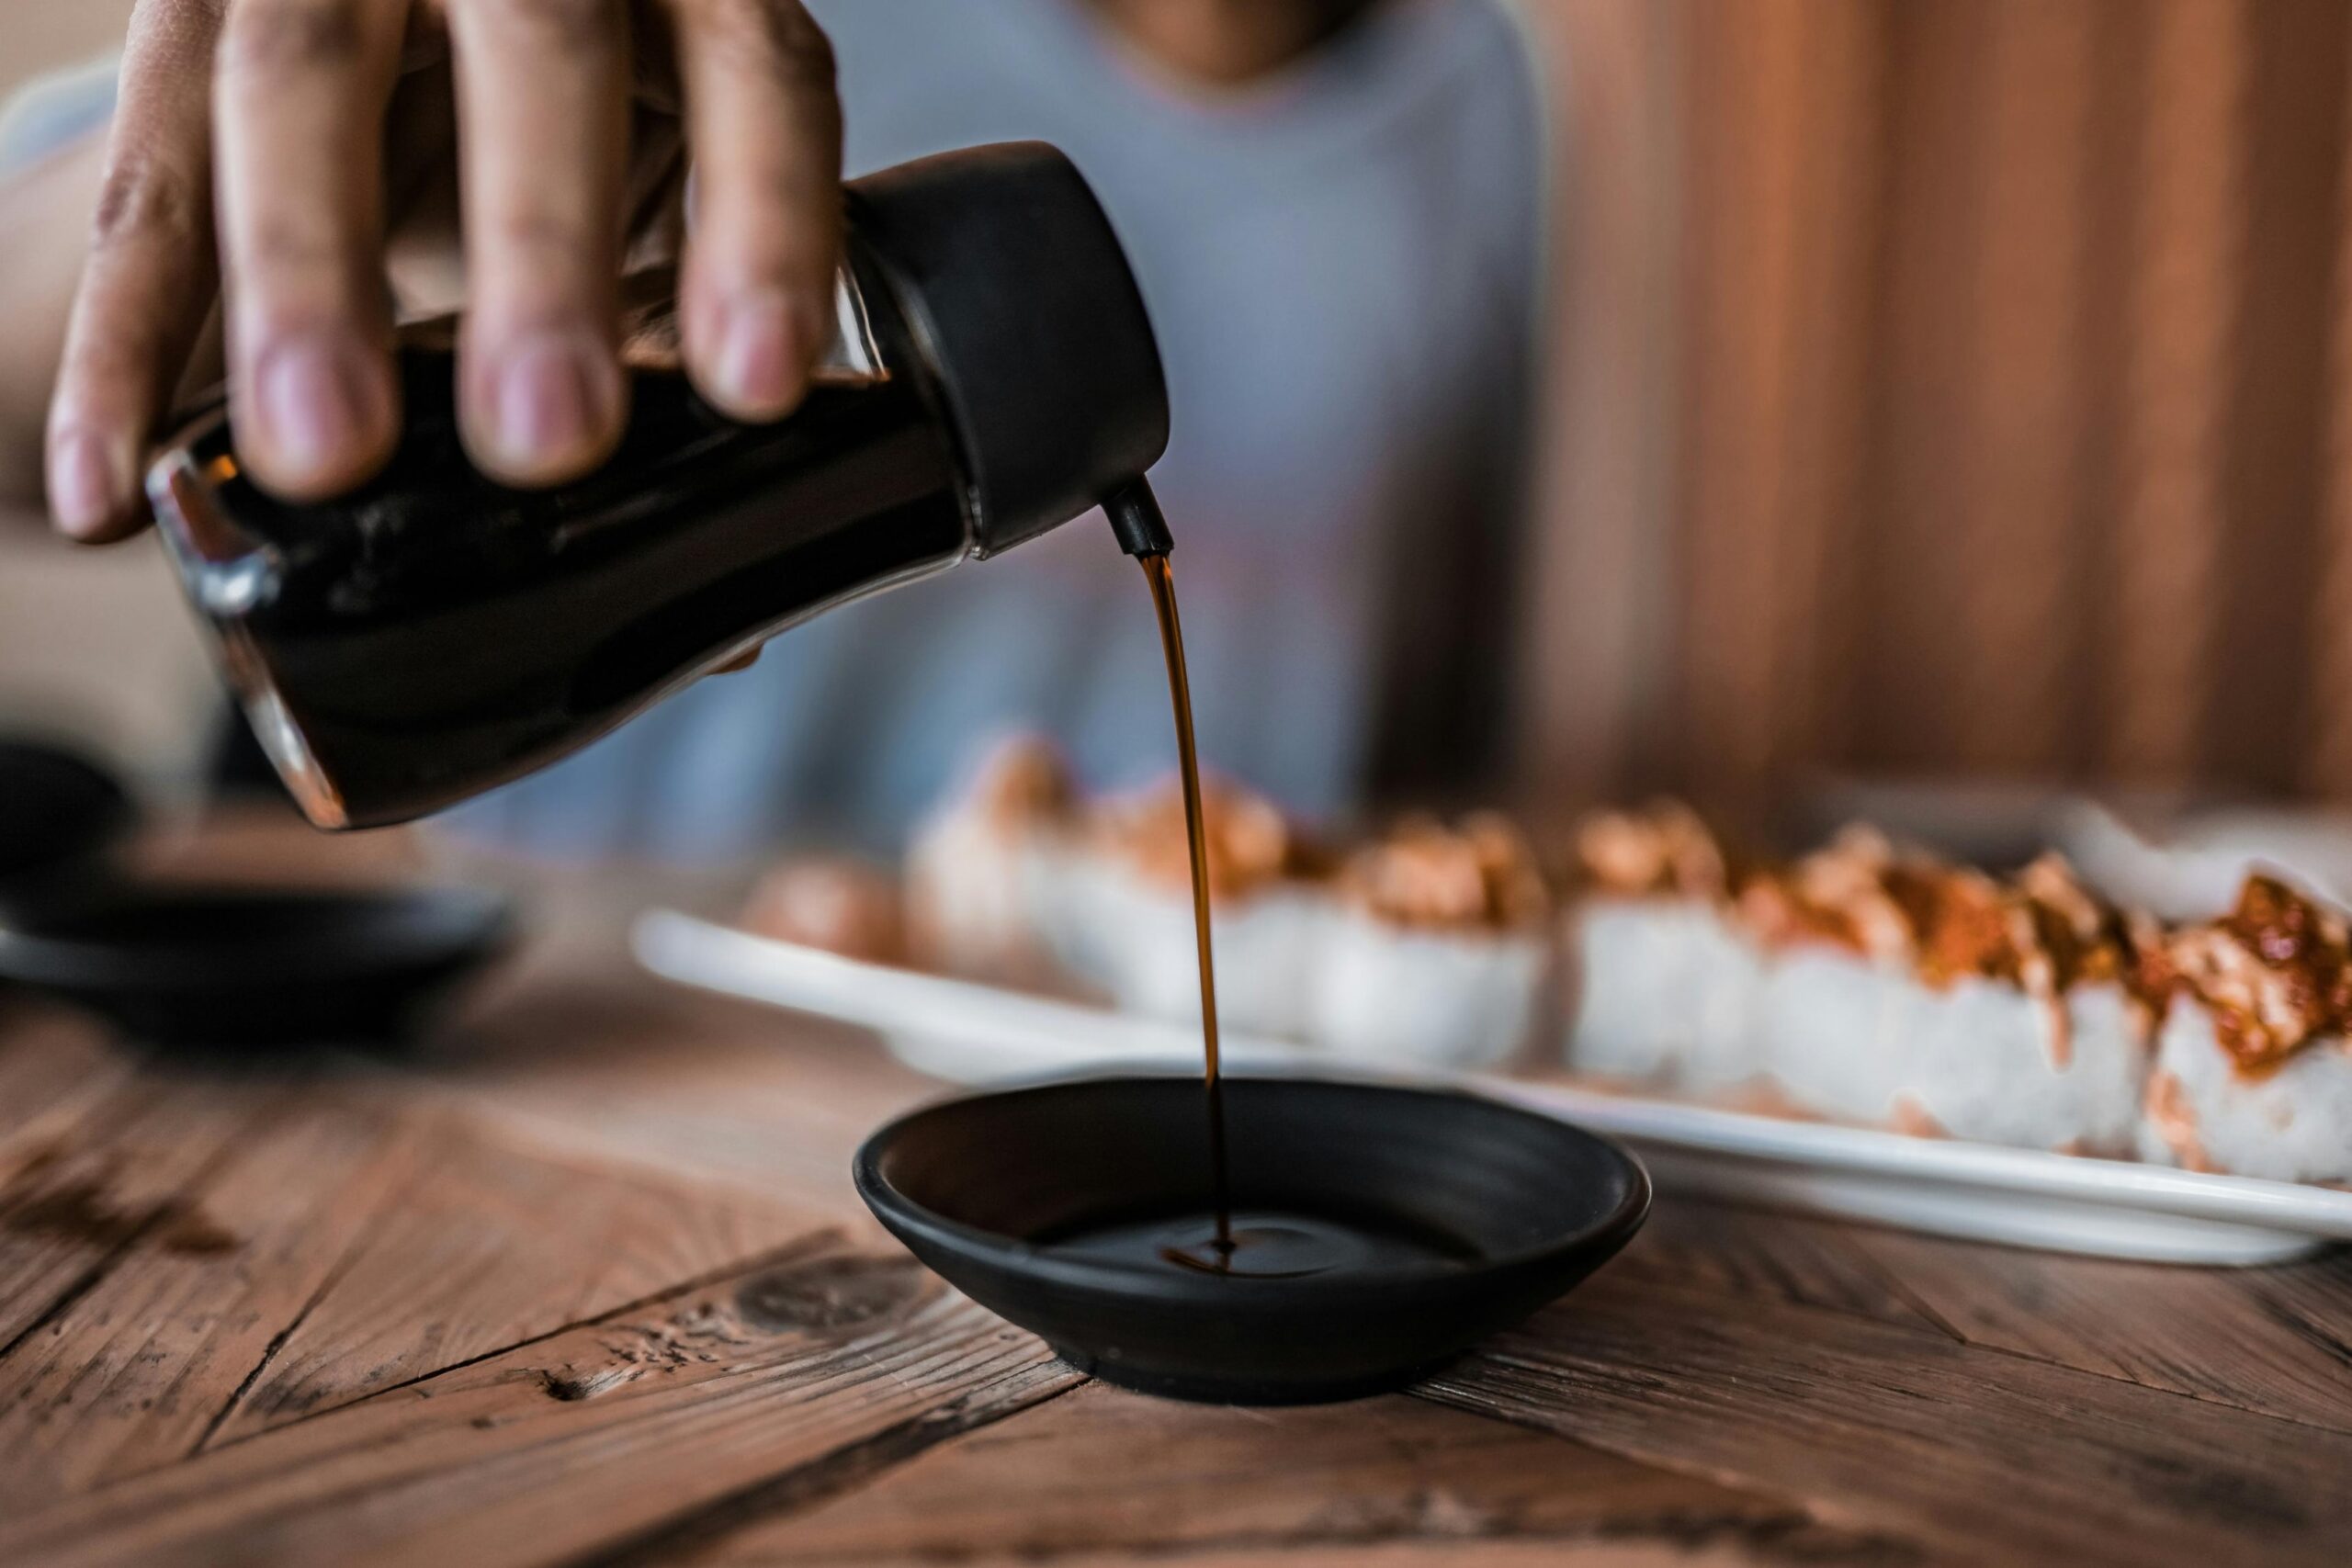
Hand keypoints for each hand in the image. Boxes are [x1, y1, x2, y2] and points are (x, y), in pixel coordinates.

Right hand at [44, 0, 843, 540]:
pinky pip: (145, 179)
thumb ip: (686, 314)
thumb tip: (719, 586)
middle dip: (543, 250)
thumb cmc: (568, 110)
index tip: (756, 388)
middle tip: (547, 438)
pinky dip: (122, 340)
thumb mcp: (656, 172)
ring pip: (300, 82)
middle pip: (537, 52)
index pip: (752, 73)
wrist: (409, 0)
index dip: (766, 226)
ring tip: (321, 456)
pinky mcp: (187, 13)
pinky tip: (111, 481)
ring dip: (308, 281)